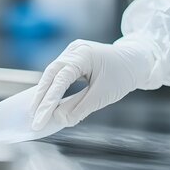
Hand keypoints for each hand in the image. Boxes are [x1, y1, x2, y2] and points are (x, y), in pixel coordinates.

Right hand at [30, 38, 156, 130]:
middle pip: (50, 75)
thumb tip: (58, 118)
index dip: (48, 102)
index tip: (40, 120)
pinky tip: (47, 103)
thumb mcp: (103, 95)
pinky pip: (59, 74)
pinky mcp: (74, 58)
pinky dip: (53, 89)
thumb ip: (80, 107)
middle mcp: (74, 50)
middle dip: (41, 98)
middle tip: (34, 119)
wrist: (135, 62)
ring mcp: (73, 52)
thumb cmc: (122, 76)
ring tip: (37, 114)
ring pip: (53, 74)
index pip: (60, 80)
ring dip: (45, 94)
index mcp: (83, 54)